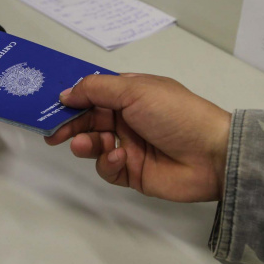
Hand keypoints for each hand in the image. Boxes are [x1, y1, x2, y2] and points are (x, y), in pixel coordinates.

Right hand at [44, 74, 230, 202]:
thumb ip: (97, 90)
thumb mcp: (135, 91)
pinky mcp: (133, 173)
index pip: (94, 94)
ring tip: (85, 145)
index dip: (73, 99)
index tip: (52, 105)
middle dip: (71, 124)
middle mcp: (128, 119)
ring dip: (86, 143)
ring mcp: (130, 147)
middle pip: (89, 120)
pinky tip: (117, 158)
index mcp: (131, 95)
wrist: (212, 155)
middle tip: (53, 133)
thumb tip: (66, 93)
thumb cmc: (175, 114)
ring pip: (94, 145)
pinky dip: (107, 163)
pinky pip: (108, 169)